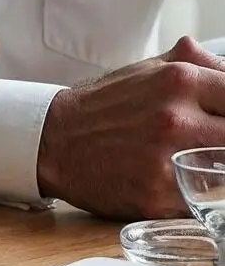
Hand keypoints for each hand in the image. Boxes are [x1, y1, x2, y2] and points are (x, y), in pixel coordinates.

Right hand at [37, 37, 224, 217]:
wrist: (57, 139)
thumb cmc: (107, 105)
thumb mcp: (150, 68)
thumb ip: (198, 64)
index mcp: (178, 80)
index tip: (224, 119)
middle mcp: (175, 118)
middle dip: (224, 139)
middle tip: (210, 141)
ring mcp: (168, 160)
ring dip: (217, 168)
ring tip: (200, 162)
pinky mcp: (158, 196)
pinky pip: (204, 201)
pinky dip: (200, 194)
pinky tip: (184, 184)